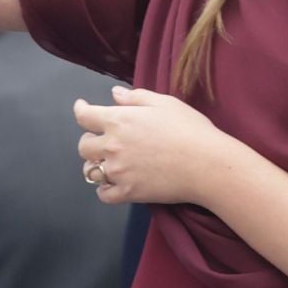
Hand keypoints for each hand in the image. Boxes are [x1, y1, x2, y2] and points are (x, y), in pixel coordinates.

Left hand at [73, 87, 238, 206]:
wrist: (206, 164)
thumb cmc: (190, 129)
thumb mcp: (165, 103)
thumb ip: (136, 97)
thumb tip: (115, 94)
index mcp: (119, 120)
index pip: (85, 116)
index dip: (81, 110)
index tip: (82, 108)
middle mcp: (112, 146)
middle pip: (83, 146)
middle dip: (90, 140)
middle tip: (101, 140)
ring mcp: (118, 171)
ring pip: (91, 170)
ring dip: (95, 165)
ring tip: (107, 163)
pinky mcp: (128, 192)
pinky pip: (103, 194)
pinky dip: (105, 189)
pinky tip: (114, 184)